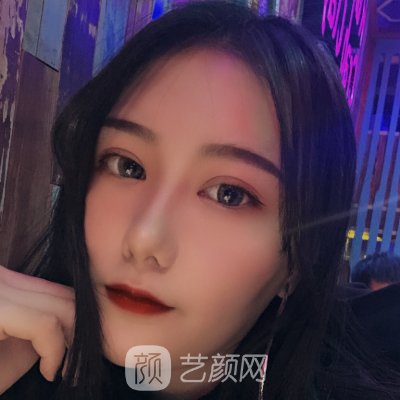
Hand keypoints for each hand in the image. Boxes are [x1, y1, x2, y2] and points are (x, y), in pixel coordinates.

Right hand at [0, 265, 74, 393]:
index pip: (60, 288)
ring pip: (61, 306)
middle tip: (80, 362)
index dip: (82, 316)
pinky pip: (43, 325)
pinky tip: (49, 373)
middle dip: (83, 328)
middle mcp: (1, 275)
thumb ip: (44, 319)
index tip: (84, 346)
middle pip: (64, 294)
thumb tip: (84, 317)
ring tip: (65, 370)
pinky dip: (55, 351)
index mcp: (6, 279)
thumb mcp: (19, 341)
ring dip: (74, 341)